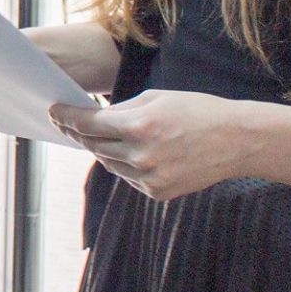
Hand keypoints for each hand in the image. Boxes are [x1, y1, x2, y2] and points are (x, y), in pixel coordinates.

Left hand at [48, 90, 250, 200]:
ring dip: (102, 149)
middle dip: (79, 133)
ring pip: (109, 163)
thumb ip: (122, 110)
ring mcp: (149, 177)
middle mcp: (140, 155)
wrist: (237, 141)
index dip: (66, 117)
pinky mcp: (158, 192)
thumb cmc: (196, 111)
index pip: (88, 124)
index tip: (53, 112)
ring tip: (102, 136)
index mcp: (138, 125)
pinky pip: (129, 177)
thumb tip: (95, 119)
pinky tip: (133, 152)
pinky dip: (125, 164)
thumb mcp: (155, 98)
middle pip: (93, 145)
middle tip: (67, 124)